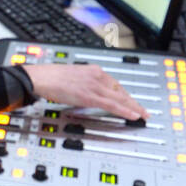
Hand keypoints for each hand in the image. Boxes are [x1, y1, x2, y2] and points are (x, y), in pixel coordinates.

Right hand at [22, 63, 148, 120]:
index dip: (125, 95)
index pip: (115, 84)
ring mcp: (94, 86)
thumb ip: (83, 84)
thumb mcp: (72, 77)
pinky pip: (112, 105)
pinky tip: (133, 115)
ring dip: (134, 108)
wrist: (41, 77)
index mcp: (93, 70)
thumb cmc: (50, 77)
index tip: (131, 101)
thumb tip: (85, 93)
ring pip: (120, 98)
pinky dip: (124, 110)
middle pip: (121, 91)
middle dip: (134, 102)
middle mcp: (97, 76)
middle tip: (144, 111)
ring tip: (143, 116)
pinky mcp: (90, 96)